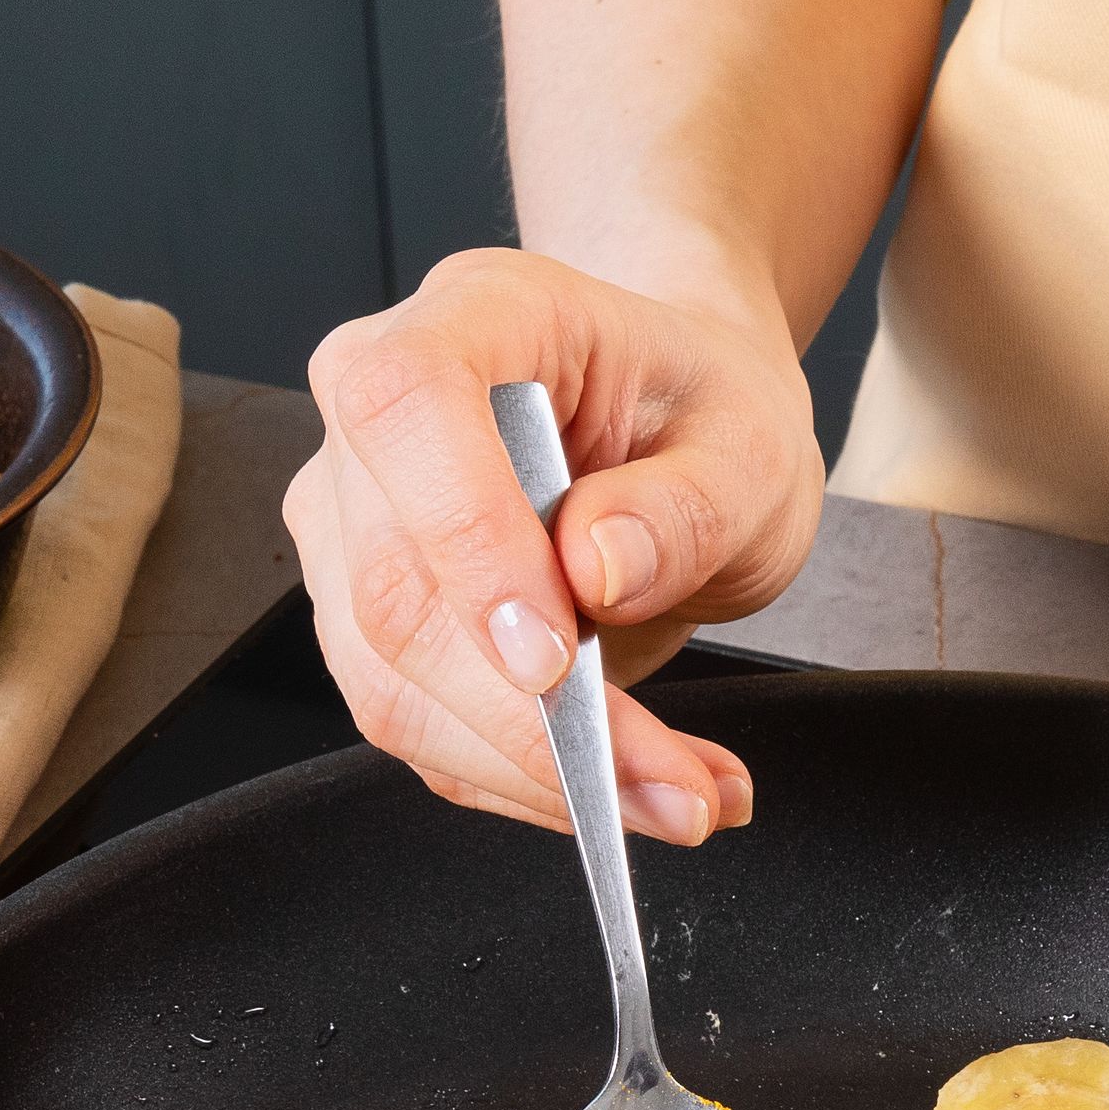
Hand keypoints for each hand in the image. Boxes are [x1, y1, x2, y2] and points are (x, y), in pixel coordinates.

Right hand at [289, 247, 825, 841]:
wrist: (674, 430)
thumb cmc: (700, 409)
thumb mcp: (751, 442)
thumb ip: (685, 502)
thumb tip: (595, 568)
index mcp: (475, 317)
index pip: (404, 404)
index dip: (461, 536)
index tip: (554, 654)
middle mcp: (379, 416)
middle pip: (395, 587)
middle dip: (532, 720)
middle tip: (673, 781)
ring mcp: (356, 526)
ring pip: (395, 686)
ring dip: (539, 773)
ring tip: (681, 792)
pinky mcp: (371, 624)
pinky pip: (425, 733)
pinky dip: (532, 783)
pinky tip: (634, 782)